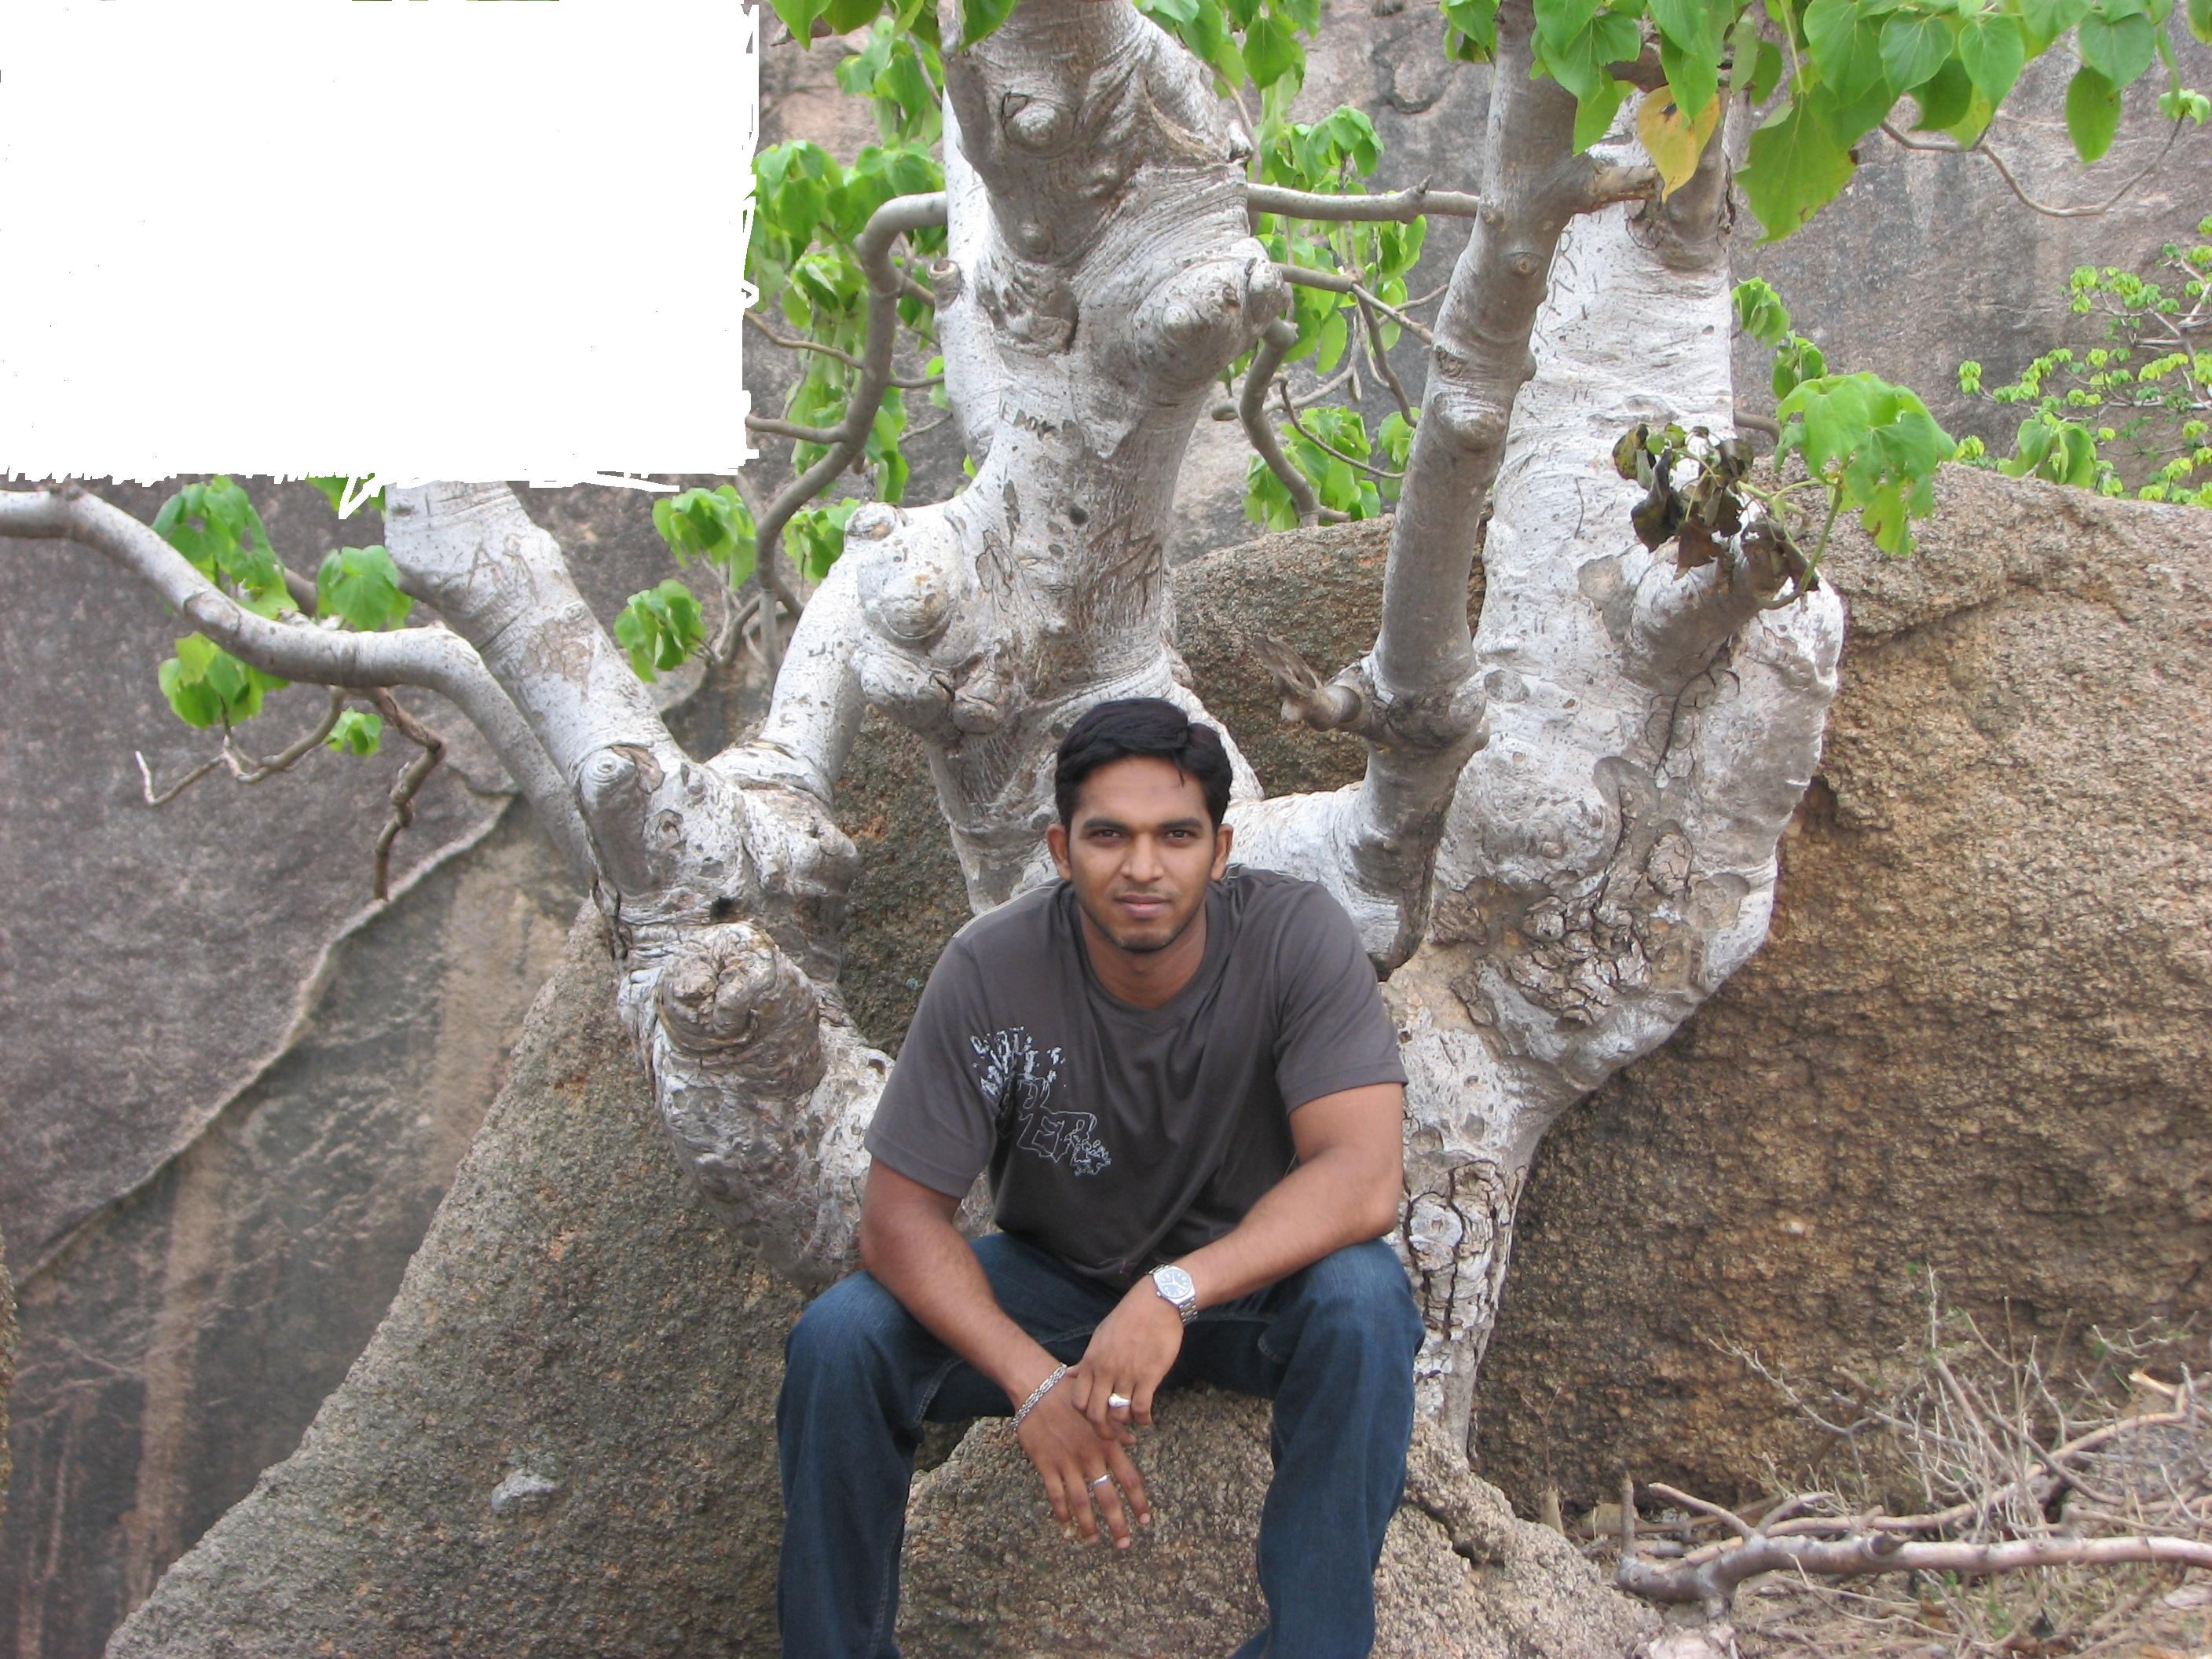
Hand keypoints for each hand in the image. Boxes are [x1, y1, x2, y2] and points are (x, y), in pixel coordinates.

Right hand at [1013, 1375, 1150, 1547]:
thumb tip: (1133, 1442)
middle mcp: (1091, 1457)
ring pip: (1081, 1501)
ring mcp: (1067, 1462)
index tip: (1145, 1521)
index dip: (1139, 1502)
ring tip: (1094, 1540)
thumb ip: (1116, 1430)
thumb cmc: (1070, 1397)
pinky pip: (1056, 1494)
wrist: (1037, 1388)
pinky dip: (1062, 1511)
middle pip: (1108, 1497)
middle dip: (1117, 1524)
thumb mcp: (1099, 1410)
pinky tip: (1066, 1524)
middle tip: (1124, 1544)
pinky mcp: (1046, 1464)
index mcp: (1107, 1444)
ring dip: (1089, 1524)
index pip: (1130, 1479)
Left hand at [1067, 1278, 1183, 1439]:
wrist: (1155, 1303)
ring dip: (1125, 1423)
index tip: (1096, 1417)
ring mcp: (1126, 1375)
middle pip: (1095, 1415)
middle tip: (1113, 1433)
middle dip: (1103, 1430)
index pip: (1078, 1402)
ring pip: (1119, 1414)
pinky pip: (1141, 1408)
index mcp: (1091, 1362)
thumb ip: (1085, 1360)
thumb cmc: (1127, 1319)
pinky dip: (1143, 1419)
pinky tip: (1147, 1418)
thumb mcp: (1099, 1338)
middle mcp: (1105, 1371)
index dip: (1085, 1416)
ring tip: (1131, 1420)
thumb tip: (1069, 1373)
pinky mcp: (1148, 1376)